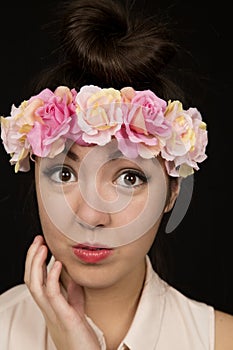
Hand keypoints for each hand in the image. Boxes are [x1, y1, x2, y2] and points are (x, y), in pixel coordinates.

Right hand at [24, 235, 100, 349]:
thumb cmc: (81, 334)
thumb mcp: (75, 306)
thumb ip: (71, 291)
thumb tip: (70, 273)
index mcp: (49, 305)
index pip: (35, 280)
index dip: (35, 262)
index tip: (41, 245)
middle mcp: (47, 308)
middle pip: (30, 280)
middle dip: (32, 258)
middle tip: (37, 240)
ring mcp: (53, 312)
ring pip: (35, 286)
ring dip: (36, 264)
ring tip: (42, 247)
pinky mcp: (63, 316)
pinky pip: (52, 295)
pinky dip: (52, 277)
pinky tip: (57, 263)